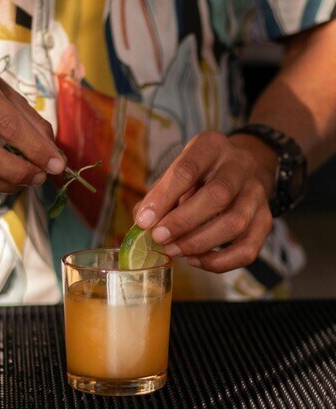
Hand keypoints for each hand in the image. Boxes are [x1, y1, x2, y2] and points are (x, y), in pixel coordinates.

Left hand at [134, 131, 277, 272]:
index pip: (187, 170)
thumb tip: (142, 223)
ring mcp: (257, 193)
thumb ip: (159, 196)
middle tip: (160, 238)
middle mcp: (239, 165)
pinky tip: (196, 260)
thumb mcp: (178, 174)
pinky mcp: (265, 220)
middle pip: (218, 195)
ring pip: (235, 223)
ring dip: (200, 243)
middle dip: (184, 222)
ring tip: (175, 251)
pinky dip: (219, 261)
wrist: (242, 171)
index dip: (163, 198)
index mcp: (211, 146)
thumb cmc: (200, 176)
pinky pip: (247, 248)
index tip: (144, 222)